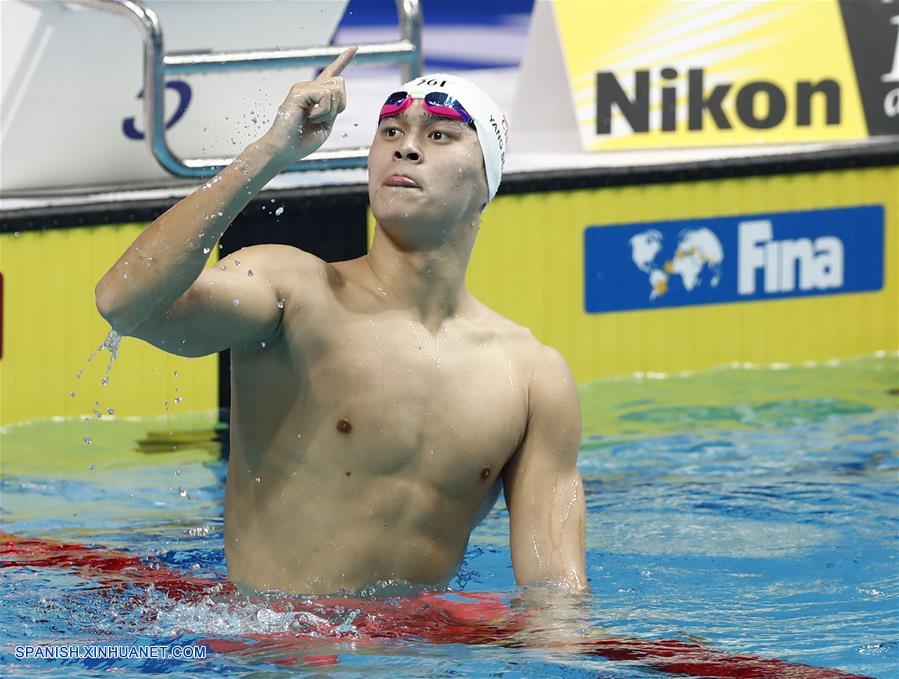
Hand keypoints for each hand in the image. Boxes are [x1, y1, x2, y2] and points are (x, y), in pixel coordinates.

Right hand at [259, 46, 356, 168]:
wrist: (284, 150)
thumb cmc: (301, 141)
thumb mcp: (326, 124)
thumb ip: (334, 107)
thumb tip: (338, 88)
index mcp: (316, 95)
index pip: (331, 74)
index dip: (343, 61)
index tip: (354, 49)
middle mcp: (308, 87)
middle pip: (340, 84)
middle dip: (339, 105)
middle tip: (320, 119)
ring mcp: (302, 87)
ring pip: (335, 89)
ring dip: (329, 111)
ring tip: (312, 119)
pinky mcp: (299, 91)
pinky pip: (326, 95)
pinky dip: (323, 112)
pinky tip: (308, 117)